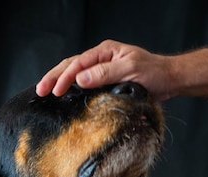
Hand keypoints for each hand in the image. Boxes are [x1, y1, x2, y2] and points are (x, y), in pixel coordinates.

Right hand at [36, 39, 173, 100]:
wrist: (167, 80)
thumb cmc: (153, 74)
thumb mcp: (130, 71)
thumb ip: (105, 73)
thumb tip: (81, 78)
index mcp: (105, 52)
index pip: (78, 64)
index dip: (64, 77)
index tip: (55, 91)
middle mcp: (101, 59)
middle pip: (71, 65)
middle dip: (54, 77)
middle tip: (40, 90)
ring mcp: (102, 70)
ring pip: (74, 73)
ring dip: (59, 81)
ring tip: (45, 91)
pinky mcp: (105, 81)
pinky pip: (83, 82)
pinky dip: (70, 87)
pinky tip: (63, 94)